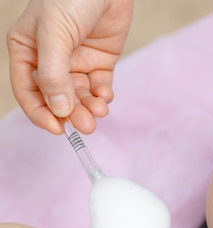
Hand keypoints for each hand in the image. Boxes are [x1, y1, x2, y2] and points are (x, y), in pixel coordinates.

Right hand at [6, 0, 132, 134]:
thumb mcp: (55, 34)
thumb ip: (54, 73)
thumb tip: (58, 109)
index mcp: (26, 49)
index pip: (28, 90)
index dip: (41, 112)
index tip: (57, 129)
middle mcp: (49, 59)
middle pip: (57, 97)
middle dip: (71, 113)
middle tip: (86, 126)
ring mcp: (76, 60)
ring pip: (79, 94)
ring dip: (88, 108)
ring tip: (99, 113)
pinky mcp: (100, 59)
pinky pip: (99, 85)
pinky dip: (102, 95)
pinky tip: (105, 97)